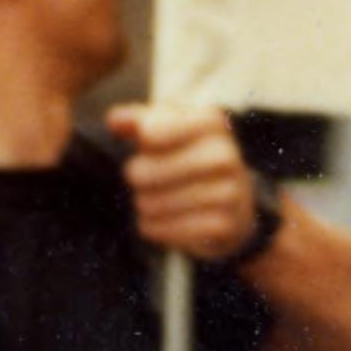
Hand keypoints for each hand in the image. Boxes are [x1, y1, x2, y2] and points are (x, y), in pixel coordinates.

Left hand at [113, 104, 261, 266]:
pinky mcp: (223, 226)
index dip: (141, 142)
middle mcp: (225, 155)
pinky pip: (165, 230)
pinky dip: (156, 228)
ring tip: (154, 199)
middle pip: (142, 172)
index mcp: (210, 122)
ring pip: (151, 204)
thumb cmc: (190, 155)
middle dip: (136, 178)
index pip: (150, 131)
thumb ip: (138, 120)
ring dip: (144, 205)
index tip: (147, 143)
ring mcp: (228, 192)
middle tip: (143, 178)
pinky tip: (163, 219)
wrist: (235, 199)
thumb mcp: (169, 127)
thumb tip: (115, 121)